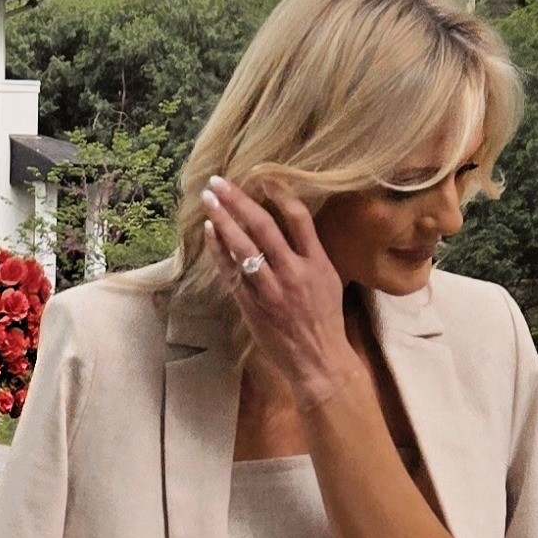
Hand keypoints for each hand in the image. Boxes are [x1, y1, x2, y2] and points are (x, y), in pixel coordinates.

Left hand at [203, 174, 360, 409]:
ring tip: (208, 200)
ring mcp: (270, 288)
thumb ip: (310, 252)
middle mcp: (293, 271)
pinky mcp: (251, 304)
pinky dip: (218, 249)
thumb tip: (289, 225)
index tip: (262, 178)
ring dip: (222, 219)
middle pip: (262, 226)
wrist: (317, 359)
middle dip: (238, 201)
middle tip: (219, 182)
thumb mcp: (329, 280)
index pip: (298, 218)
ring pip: (241, 246)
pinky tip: (209, 232)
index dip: (279, 194)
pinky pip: (230, 271)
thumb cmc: (325, 319)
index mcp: (317, 262)